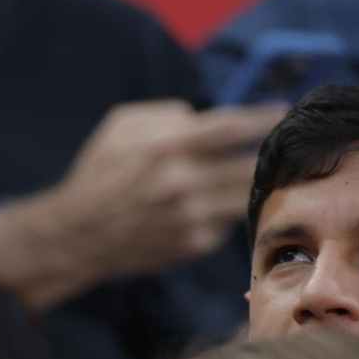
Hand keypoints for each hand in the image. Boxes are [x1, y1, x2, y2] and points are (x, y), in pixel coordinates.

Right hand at [45, 99, 286, 281]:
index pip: (232, 127)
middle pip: (249, 163)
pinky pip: (225, 224)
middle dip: (264, 153)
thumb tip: (203, 117)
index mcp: (167, 147)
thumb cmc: (99, 173)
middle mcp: (183, 182)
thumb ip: (166, 113)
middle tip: (274, 147)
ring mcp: (190, 217)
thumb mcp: (121, 126)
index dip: (262, 118)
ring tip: (243, 176)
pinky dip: (221, 213)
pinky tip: (206, 208)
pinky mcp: (191, 244)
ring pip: (244, 195)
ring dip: (248, 185)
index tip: (281, 113)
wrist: (78, 234)